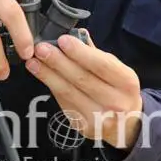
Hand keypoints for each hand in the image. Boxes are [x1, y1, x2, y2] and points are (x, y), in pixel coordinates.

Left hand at [26, 32, 143, 148]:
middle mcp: (116, 102)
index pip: (101, 65)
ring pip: (69, 93)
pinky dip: (51, 87)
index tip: (62, 40)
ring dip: (48, 75)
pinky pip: (64, 103)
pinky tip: (41, 75)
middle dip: (58, 62)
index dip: (80, 52)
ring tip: (33, 62)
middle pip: (82, 79)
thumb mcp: (117, 71)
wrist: (125, 125)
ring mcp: (99, 117)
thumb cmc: (118, 90)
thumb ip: (96, 54)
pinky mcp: (83, 126)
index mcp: (127, 82)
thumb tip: (77, 34)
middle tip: (41, 49)